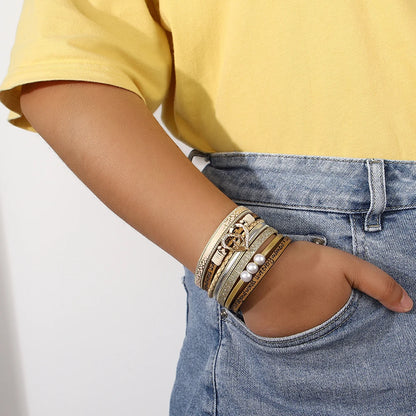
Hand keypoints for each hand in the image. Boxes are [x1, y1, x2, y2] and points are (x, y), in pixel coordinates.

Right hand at [240, 241, 412, 336]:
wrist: (259, 264)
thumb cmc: (304, 264)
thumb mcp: (346, 266)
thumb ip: (379, 284)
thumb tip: (407, 307)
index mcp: (337, 324)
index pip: (350, 330)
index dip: (344, 315)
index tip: (333, 301)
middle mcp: (316, 339)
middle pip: (327, 334)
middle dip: (324, 320)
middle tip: (310, 298)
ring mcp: (290, 341)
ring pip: (304, 335)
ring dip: (303, 322)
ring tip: (295, 300)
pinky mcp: (268, 337)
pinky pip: (282, 334)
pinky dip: (283, 323)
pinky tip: (280, 305)